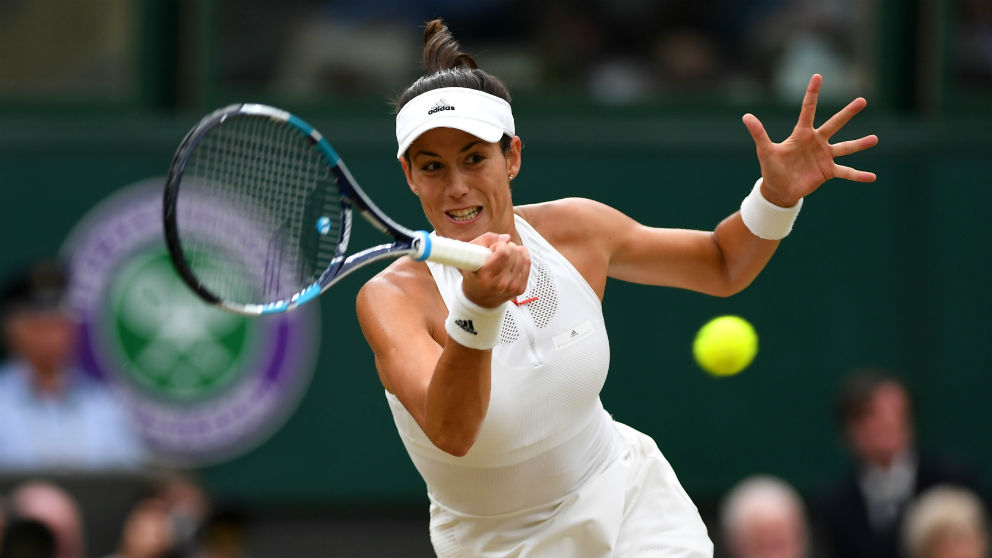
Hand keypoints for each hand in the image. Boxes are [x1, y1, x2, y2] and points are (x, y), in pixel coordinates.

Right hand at [460, 232, 529, 307]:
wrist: (479, 299)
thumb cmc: (473, 275)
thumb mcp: (470, 255)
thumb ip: (485, 240)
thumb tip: (507, 238)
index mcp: (485, 276)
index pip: (504, 253)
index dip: (500, 245)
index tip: (494, 248)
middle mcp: (500, 284)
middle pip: (514, 252)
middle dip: (507, 247)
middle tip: (498, 253)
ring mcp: (512, 287)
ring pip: (522, 256)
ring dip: (514, 251)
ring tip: (504, 257)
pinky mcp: (521, 288)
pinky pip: (528, 263)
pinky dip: (522, 257)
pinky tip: (513, 259)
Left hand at [742, 74, 877, 206]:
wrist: (779, 188)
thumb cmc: (772, 168)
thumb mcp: (765, 150)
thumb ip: (759, 133)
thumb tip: (746, 116)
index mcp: (802, 134)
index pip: (808, 109)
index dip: (812, 93)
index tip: (818, 76)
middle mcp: (817, 142)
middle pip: (834, 124)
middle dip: (847, 113)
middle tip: (862, 100)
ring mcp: (824, 156)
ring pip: (845, 147)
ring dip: (860, 144)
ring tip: (875, 139)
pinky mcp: (828, 172)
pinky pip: (846, 172)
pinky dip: (858, 175)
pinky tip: (872, 177)